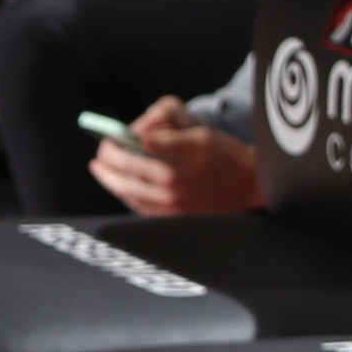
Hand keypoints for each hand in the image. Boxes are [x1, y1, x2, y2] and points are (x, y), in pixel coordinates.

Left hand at [90, 98, 261, 217]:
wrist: (251, 185)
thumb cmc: (225, 155)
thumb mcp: (198, 134)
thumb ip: (166, 133)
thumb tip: (138, 135)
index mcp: (176, 166)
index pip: (133, 153)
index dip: (116, 146)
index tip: (108, 140)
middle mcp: (172, 188)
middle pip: (126, 175)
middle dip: (107, 164)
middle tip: (99, 156)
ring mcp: (172, 206)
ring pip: (129, 193)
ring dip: (111, 181)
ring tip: (101, 169)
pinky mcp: (175, 218)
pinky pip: (141, 208)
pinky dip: (127, 195)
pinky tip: (121, 186)